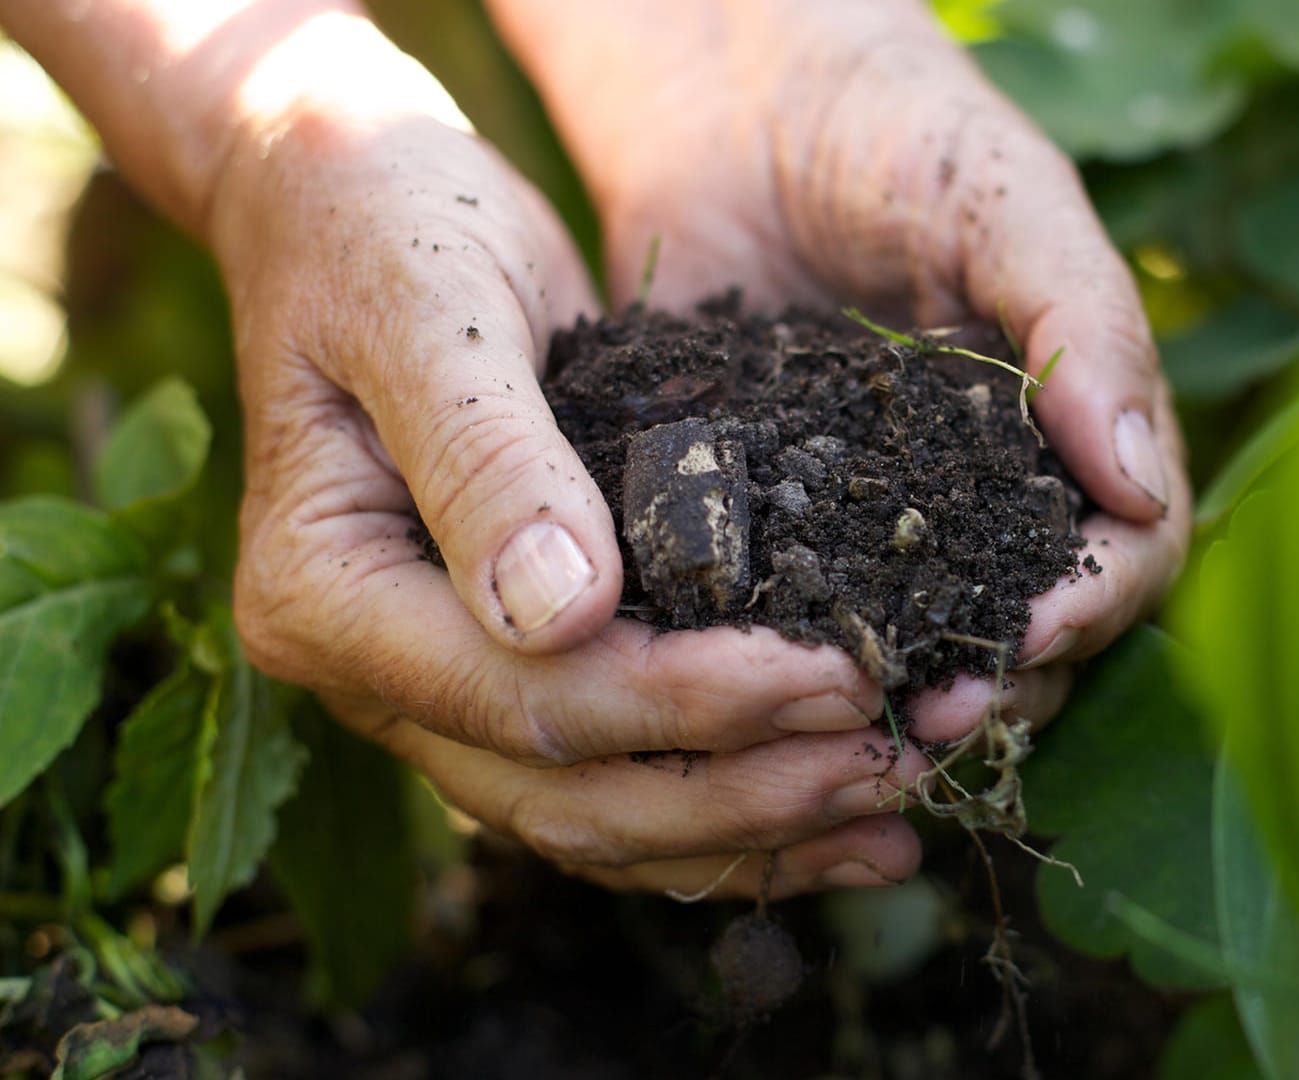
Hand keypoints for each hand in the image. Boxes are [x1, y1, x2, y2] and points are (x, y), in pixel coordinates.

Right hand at [208, 16, 938, 898]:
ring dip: (752, 830)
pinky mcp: (510, 671)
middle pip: (567, 793)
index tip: (835, 677)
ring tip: (896, 818)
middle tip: (894, 764)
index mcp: (324, 594)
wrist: (352, 201)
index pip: (522, 697)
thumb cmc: (387, 225)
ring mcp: (436, 688)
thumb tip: (562, 613)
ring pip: (597, 817)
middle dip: (743, 792)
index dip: (687, 703)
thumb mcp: (435, 309)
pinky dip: (729, 807)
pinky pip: (618, 776)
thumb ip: (487, 457)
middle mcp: (371, 673)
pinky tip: (841, 817)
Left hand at [488, 0, 1192, 745]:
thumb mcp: (1006, 203)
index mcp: (1075, 432)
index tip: (1027, 633)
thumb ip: (1082, 326)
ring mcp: (882, 517)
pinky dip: (788, 656)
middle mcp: (990, 495)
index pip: (1128, 553)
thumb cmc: (901, 127)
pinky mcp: (774, 520)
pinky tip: (752, 684)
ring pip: (921, 643)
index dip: (1092, 606)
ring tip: (851, 727)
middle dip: (996, 681)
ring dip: (900, 696)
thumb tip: (1139, 486)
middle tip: (930, 716)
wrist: (735, 95)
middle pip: (1034, 628)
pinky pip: (795, 608)